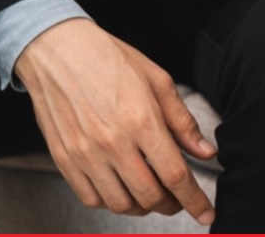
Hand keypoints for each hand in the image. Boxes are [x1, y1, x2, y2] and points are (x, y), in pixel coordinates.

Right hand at [14, 18, 216, 224]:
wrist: (57, 50)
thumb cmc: (110, 60)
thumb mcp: (158, 81)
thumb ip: (183, 122)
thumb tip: (206, 152)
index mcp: (141, 121)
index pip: (175, 175)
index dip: (195, 200)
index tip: (207, 213)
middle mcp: (112, 143)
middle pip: (150, 196)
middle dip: (172, 205)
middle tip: (179, 199)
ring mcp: (84, 155)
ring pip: (121, 204)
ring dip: (143, 206)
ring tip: (153, 193)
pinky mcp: (64, 160)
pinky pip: (91, 198)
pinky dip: (112, 202)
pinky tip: (123, 188)